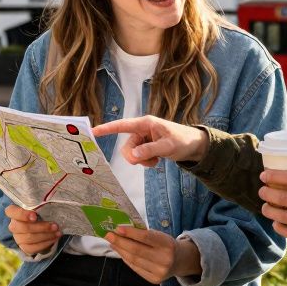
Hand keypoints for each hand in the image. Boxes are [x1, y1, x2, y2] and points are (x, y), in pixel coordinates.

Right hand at [5, 204, 60, 255]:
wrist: (41, 227)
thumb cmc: (40, 213)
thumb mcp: (40, 206)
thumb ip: (41, 205)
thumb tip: (52, 204)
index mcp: (14, 212)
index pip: (11, 211)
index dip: (22, 214)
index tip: (35, 216)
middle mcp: (13, 225)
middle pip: (23, 227)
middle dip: (41, 227)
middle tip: (55, 226)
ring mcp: (18, 237)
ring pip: (29, 238)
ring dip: (46, 235)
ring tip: (57, 232)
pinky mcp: (24, 247)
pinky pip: (32, 248)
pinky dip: (45, 244)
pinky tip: (53, 239)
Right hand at [91, 115, 208, 166]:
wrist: (193, 145)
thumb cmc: (182, 140)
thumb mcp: (168, 146)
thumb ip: (150, 150)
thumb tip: (134, 156)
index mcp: (145, 123)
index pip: (122, 125)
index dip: (107, 129)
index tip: (93, 131)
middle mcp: (141, 130)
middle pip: (126, 147)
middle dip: (135, 157)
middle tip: (150, 161)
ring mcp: (143, 139)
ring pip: (132, 154)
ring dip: (143, 161)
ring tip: (157, 159)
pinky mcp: (145, 146)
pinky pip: (138, 157)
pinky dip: (146, 162)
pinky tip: (157, 159)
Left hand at [104, 226, 198, 283]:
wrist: (180, 260)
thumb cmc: (166, 244)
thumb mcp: (160, 235)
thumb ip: (143, 234)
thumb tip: (120, 231)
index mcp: (168, 244)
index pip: (146, 237)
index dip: (131, 233)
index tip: (117, 228)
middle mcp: (165, 259)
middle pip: (136, 250)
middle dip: (120, 242)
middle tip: (108, 235)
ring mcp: (160, 272)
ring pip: (134, 260)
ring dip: (120, 251)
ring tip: (112, 243)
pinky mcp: (154, 280)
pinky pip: (135, 268)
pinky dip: (126, 259)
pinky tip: (120, 252)